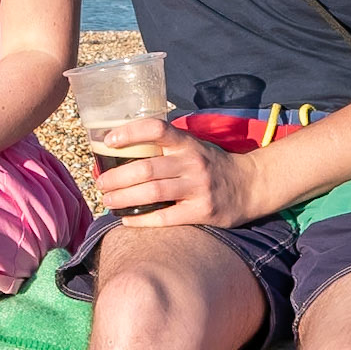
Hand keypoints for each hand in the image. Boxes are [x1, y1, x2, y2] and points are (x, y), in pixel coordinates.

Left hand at [94, 119, 263, 229]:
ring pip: (152, 193)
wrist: (250, 185)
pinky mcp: (202, 212)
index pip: (156, 129)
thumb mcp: (193, 147)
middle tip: (99, 183)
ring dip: (123, 198)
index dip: (130, 133)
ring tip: (108, 200)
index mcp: (187, 143)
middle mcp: (193, 163)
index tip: (108, 141)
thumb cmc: (211, 165)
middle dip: (116, 178)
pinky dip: (141, 220)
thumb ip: (165, 148)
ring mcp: (198, 188)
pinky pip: (165, 218)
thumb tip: (120, 152)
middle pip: (145, 169)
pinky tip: (127, 220)